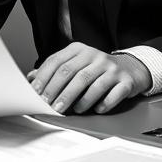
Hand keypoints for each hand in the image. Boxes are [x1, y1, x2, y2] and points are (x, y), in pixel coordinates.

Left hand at [28, 43, 151, 113]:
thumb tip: (31, 79)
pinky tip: (96, 109)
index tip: (36, 93)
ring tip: (73, 111)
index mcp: (79, 50)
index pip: (57, 62)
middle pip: (71, 72)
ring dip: (79, 100)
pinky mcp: (125, 81)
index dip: (44, 78)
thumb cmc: (97, 70)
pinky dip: (102, 104)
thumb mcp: (76, 64)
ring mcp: (111, 67)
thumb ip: (55, 71)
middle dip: (58, 91)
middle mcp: (95, 55)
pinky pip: (112, 94)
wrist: (130, 69)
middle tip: (50, 106)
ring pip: (90, 83)